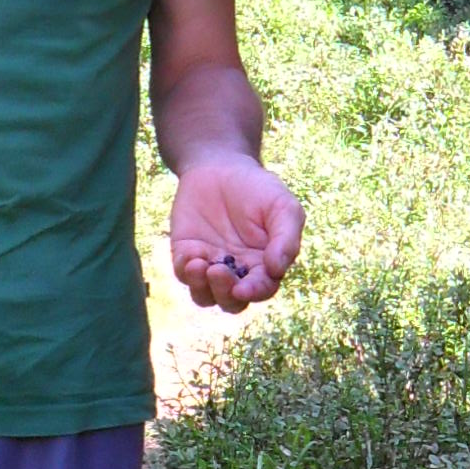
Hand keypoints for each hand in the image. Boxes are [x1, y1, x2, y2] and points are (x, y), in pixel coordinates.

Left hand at [168, 151, 303, 312]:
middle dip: (225, 293)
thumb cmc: (258, 189)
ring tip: (200, 264)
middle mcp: (237, 273)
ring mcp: (210, 265)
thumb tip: (277, 269)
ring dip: (202, 287)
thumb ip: (286, 238)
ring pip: (205, 296)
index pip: (261, 289)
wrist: (221, 166)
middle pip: (232, 301)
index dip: (254, 292)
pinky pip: (183, 273)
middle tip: (219, 272)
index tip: (244, 288)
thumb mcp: (282, 206)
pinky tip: (190, 256)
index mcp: (264, 266)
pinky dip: (185, 271)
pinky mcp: (186, 254)